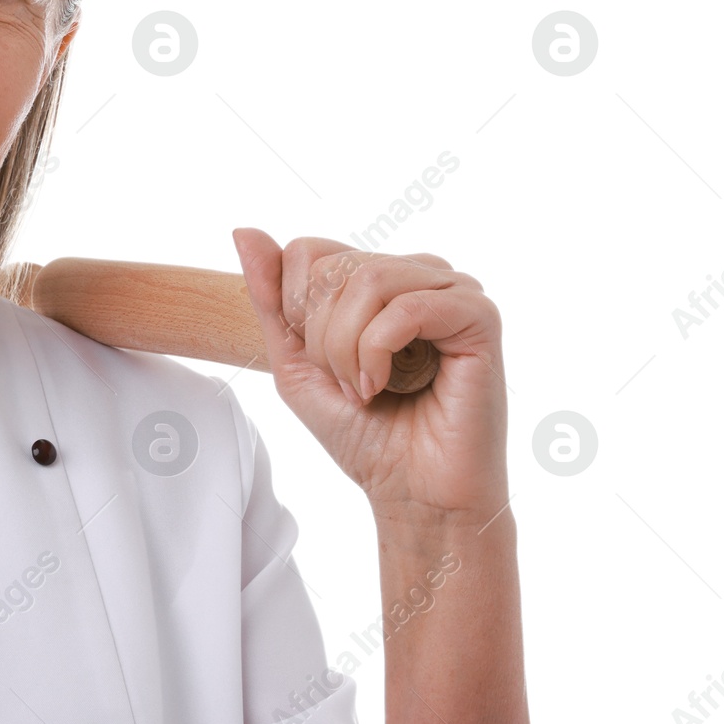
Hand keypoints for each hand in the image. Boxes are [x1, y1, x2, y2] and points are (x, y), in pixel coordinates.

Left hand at [230, 228, 509, 528]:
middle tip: (347, 385)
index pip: (309, 250)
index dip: (296, 311)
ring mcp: (453, 290)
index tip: (320, 364)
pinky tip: (384, 386)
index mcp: (379, 277)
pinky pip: (408, 307)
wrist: (413, 493)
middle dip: (322, 337)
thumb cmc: (363, 432)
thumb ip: (270, 298)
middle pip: (335, 265)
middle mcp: (418, 273)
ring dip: (347, 347)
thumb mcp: (295, 362)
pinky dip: (378, 352)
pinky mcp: (479, 317)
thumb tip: (243, 230)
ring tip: (364, 389)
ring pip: (369, 280)